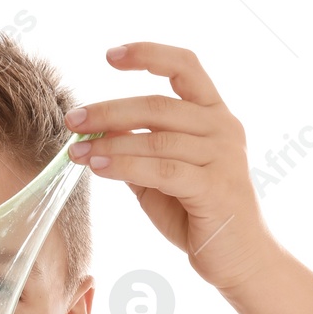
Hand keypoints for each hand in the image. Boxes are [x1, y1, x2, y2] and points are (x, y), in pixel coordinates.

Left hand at [67, 42, 280, 295]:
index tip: (109, 55)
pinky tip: (98, 168)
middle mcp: (223, 127)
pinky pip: (161, 170)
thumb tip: (96, 130)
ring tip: (77, 152)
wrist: (239, 259)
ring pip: (155, 138)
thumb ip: (138, 149)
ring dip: (109, 144)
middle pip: (157, 104)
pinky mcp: (214, 187)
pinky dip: (124, 166)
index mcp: (214, 115)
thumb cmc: (198, 214)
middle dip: (108, 110)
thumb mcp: (161, 175)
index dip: (148, 54)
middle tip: (73, 120)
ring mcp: (222, 156)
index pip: (185, 67)